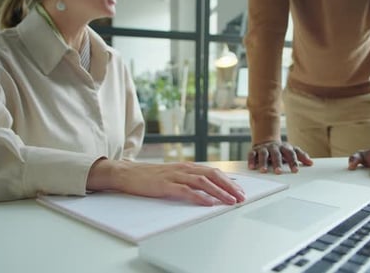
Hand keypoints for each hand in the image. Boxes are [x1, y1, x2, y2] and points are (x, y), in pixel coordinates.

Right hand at [87, 160, 245, 205]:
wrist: (128, 173)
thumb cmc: (151, 176)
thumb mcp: (174, 175)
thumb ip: (190, 179)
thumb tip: (209, 188)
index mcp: (188, 166)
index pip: (214, 172)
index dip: (229, 181)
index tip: (241, 190)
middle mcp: (184, 168)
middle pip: (213, 175)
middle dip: (229, 186)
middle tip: (241, 197)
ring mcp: (175, 176)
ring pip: (203, 182)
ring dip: (219, 192)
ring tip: (230, 201)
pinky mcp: (165, 185)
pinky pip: (186, 190)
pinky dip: (199, 197)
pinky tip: (209, 203)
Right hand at [248, 141, 312, 173]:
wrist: (266, 140)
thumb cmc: (281, 150)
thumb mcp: (291, 151)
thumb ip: (301, 156)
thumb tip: (311, 163)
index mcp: (284, 148)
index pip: (290, 154)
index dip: (293, 162)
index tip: (295, 171)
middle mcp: (274, 147)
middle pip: (276, 154)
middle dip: (277, 163)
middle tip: (279, 172)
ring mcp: (264, 149)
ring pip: (264, 154)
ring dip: (263, 162)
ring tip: (264, 171)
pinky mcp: (255, 150)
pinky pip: (252, 155)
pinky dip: (252, 160)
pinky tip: (252, 167)